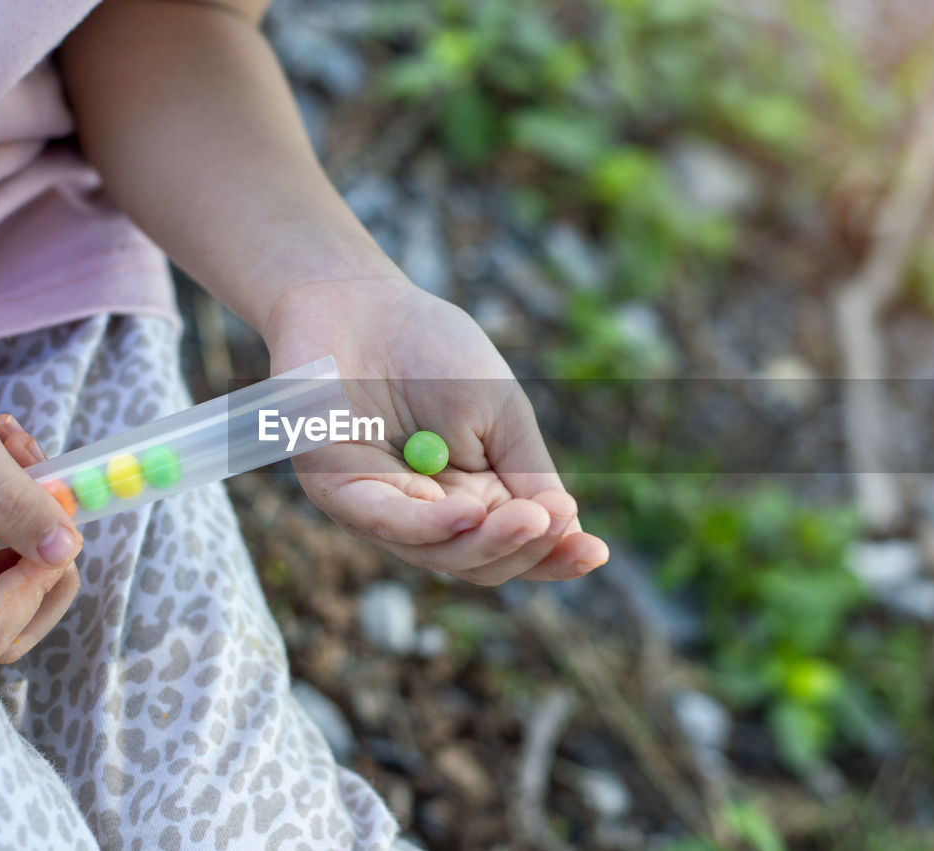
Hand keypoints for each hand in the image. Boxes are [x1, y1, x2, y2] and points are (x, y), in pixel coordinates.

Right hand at [0, 260, 82, 661]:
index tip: (47, 525)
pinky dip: (26, 491)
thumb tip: (65, 553)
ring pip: (16, 570)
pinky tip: (9, 444)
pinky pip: (8, 530)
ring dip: (39, 514)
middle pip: (8, 618)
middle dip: (48, 562)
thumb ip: (11, 502)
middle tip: (50, 496)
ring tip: (20, 452)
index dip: (33, 588)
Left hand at [263, 277, 608, 585]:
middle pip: (480, 562)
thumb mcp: (498, 409)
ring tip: (527, 520)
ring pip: (437, 553)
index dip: (556, 557)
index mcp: (474, 496)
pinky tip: (468, 514)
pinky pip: (385, 521)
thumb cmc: (430, 350)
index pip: (518, 546)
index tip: (595, 552)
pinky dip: (429, 524)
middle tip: (551, 521)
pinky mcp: (337, 489)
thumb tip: (568, 528)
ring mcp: (382, 507)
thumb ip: (526, 469)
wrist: (359, 300)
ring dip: (486, 543)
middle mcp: (429, 514)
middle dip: (523, 552)